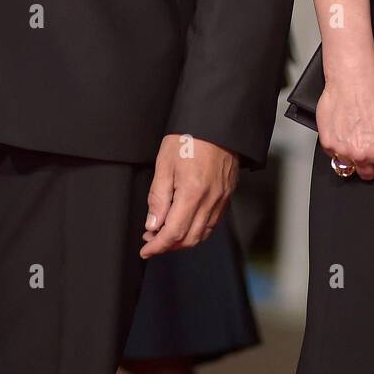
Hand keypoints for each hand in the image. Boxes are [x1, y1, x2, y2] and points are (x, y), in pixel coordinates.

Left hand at [140, 134, 238, 258]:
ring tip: (167, 232)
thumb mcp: (164, 163)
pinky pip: (213, 222)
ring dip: (183, 240)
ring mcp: (221, 198)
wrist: (217, 123)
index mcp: (192, 192)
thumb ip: (158, 197)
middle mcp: (210, 200)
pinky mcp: (227, 194)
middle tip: (152, 240)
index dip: (157, 246)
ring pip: (202, 234)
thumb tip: (152, 224)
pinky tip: (186, 222)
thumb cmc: (190, 137)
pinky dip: (198, 230)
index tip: (146, 250)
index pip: (173, 232)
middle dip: (168, 245)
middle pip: (189, 239)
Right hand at [316, 70, 373, 187]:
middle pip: (370, 175)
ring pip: (351, 166)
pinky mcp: (327, 143)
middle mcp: (362, 155)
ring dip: (356, 156)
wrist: (352, 77)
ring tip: (359, 136)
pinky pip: (334, 154)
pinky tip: (346, 130)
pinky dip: (340, 146)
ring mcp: (343, 150)